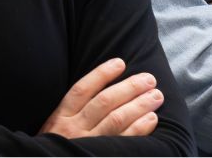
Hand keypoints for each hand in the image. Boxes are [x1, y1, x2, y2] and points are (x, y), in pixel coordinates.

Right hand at [39, 58, 163, 138]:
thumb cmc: (56, 145)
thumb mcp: (55, 126)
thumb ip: (73, 109)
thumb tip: (103, 85)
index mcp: (60, 117)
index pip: (82, 90)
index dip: (102, 74)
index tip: (120, 62)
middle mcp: (73, 130)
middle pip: (104, 103)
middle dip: (129, 88)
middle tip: (150, 79)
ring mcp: (87, 144)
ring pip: (116, 120)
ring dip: (139, 105)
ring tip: (156, 95)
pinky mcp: (100, 157)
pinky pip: (124, 141)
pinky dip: (139, 129)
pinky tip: (151, 118)